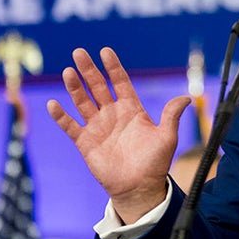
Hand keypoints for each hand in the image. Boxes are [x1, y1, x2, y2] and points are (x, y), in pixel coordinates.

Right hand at [47, 47, 190, 222]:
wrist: (139, 188)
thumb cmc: (155, 163)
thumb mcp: (167, 137)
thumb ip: (171, 116)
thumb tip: (186, 98)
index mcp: (131, 109)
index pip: (120, 82)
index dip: (113, 67)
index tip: (105, 51)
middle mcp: (112, 114)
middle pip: (98, 87)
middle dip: (89, 70)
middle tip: (79, 52)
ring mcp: (97, 127)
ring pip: (82, 102)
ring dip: (74, 87)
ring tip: (68, 71)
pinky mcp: (85, 142)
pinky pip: (70, 126)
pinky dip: (61, 116)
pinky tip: (53, 104)